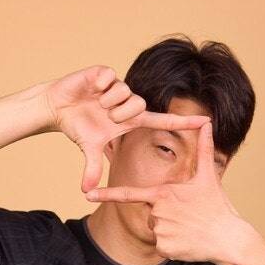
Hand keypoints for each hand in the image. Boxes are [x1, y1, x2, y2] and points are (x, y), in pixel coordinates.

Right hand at [41, 64, 210, 191]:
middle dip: (121, 114)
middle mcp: (128, 102)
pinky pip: (110, 78)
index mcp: (131, 120)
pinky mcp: (104, 73)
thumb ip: (92, 168)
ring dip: (108, 102)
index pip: (163, 121)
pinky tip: (91, 88)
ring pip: (125, 92)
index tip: (206, 122)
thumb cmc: (78, 126)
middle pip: (140, 105)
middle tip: (106, 116)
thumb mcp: (88, 148)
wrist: (58, 106)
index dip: (184, 123)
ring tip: (96, 103)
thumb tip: (85, 191)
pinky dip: (99, 85)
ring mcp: (116, 87)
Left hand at [84, 121, 251, 264]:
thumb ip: (203, 150)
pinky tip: (187, 242)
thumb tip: (206, 123)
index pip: (129, 193)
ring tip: (189, 229)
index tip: (87, 194)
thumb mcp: (209, 177)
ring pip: (156, 230)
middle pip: (151, 214)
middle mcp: (158, 211)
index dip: (106, 194)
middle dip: (166, 216)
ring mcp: (160, 230)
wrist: (228, 238)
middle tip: (188, 217)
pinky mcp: (164, 248)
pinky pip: (161, 246)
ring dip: (170, 231)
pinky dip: (173, 246)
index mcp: (163, 193)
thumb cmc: (217, 207)